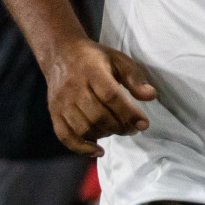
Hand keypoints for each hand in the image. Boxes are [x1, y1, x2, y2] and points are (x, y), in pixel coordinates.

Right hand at [46, 38, 157, 156]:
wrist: (60, 54)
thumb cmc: (94, 58)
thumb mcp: (118, 60)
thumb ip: (135, 78)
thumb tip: (150, 96)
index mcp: (91, 71)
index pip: (110, 96)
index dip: (128, 113)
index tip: (143, 123)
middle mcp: (74, 87)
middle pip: (98, 115)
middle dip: (120, 127)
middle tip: (133, 128)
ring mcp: (61, 102)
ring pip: (83, 127)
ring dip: (105, 135)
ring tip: (117, 130)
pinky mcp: (54, 113)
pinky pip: (65, 136)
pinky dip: (81, 148)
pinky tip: (97, 150)